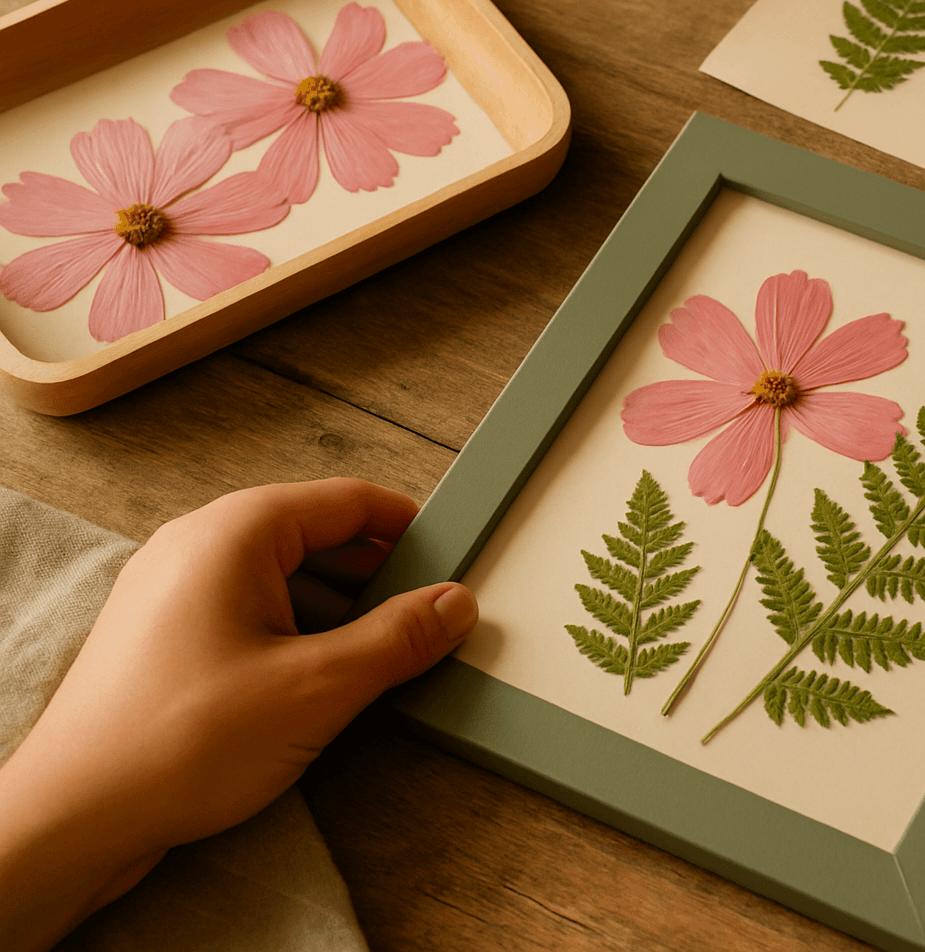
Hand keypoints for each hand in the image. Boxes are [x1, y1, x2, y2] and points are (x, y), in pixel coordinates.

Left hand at [0, 478, 476, 951]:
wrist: (73, 819)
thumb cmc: (178, 743)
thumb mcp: (318, 687)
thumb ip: (398, 639)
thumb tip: (454, 605)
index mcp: (234, 532)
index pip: (348, 501)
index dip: (411, 530)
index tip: (456, 560)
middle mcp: (198, 545)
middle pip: (317, 538)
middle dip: (378, 580)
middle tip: (428, 622)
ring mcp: (174, 591)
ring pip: (285, 582)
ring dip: (340, 616)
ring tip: (382, 664)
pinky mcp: (165, 637)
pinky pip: (251, 615)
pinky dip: (297, 638)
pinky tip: (323, 687)